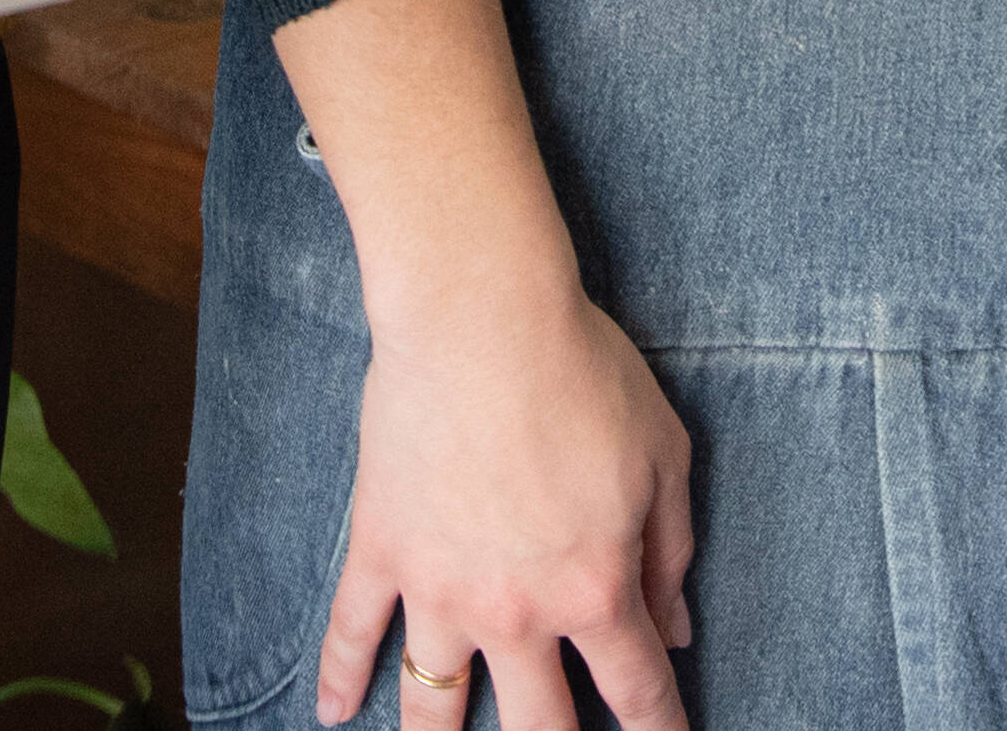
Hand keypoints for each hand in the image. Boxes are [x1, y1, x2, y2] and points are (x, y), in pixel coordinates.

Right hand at [322, 262, 696, 730]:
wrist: (480, 318)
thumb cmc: (582, 372)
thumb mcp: (663, 455)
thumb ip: (671, 551)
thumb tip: (675, 628)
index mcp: (595, 589)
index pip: (636, 688)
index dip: (659, 727)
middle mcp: (517, 612)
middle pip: (538, 726)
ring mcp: (439, 590)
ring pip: (436, 703)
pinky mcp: (381, 552)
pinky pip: (352, 632)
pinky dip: (337, 680)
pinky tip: (331, 715)